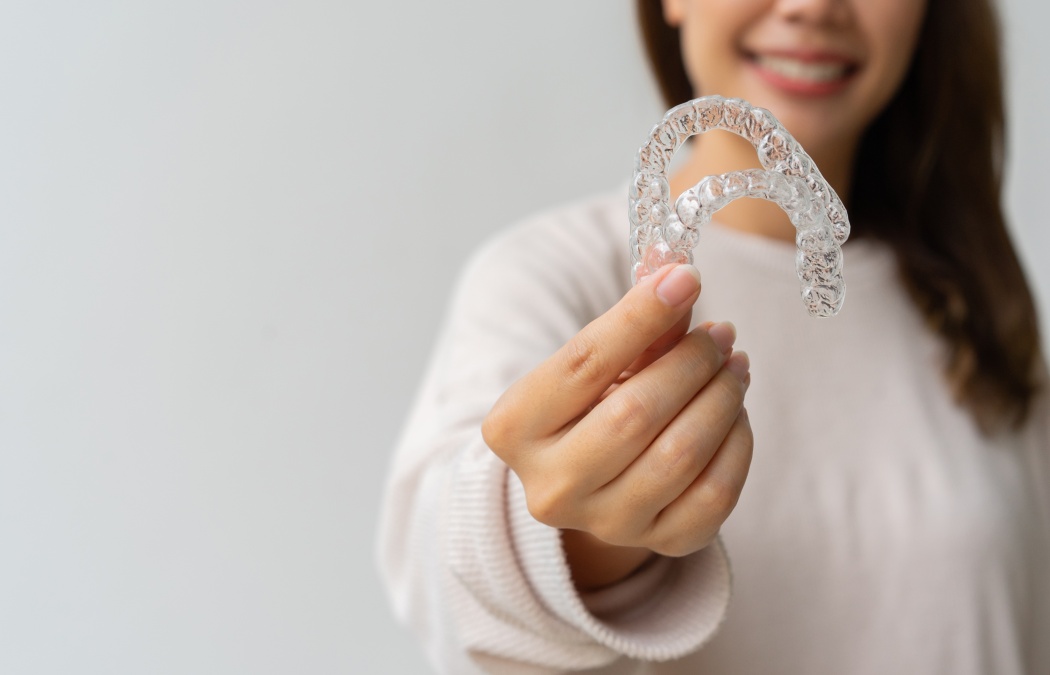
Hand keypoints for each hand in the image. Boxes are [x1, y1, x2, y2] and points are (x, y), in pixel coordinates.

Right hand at [482, 264, 752, 590]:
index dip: (640, 316)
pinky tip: (735, 412)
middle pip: (634, 414)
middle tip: (720, 334)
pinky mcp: (658, 544)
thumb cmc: (587, 405)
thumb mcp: (594, 362)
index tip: (687, 278)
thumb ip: (634, 321)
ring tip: (734, 364)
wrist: (588, 482)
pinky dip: (738, 443)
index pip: (583, 363)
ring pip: (680, 454)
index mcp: (514, 428)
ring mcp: (604, 523)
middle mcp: (550, 486)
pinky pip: (715, 494)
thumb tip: (674, 269)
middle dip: (690, 363)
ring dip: (721, 397)